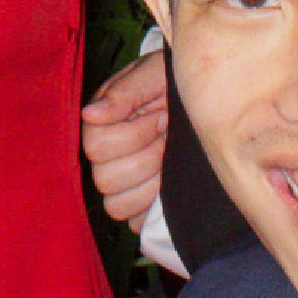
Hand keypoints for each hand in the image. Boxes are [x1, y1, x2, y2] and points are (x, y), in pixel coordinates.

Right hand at [80, 48, 169, 227]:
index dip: (135, 134)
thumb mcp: (155, 74)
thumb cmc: (177, 82)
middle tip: (168, 138)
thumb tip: (89, 115)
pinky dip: (152, 206)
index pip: (97, 147)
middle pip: (105, 179)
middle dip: (146, 158)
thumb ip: (124, 92)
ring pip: (116, 206)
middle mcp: (104, 156)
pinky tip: (170, 182)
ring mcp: (120, 183)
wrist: (208, 100)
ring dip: (150, 184)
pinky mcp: (138, 205)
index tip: (162, 117)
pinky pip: (134, 223)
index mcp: (100, 124)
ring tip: (170, 161)